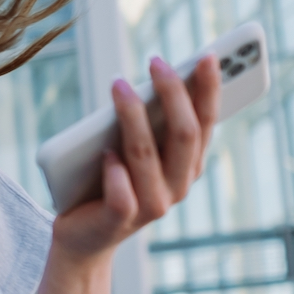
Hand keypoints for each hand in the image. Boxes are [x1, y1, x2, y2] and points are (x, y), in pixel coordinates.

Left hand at [51, 54, 220, 262]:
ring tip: (118, 85)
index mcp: (187, 166)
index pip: (206, 122)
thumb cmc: (110, 182)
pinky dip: (114, 173)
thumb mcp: (134, 150)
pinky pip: (122, 195)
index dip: (209, 90)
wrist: (83, 237)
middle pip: (183, 134)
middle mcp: (177, 186)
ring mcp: (151, 206)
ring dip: (133, 117)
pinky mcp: (119, 221)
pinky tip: (104, 154)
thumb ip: (147, 124)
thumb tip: (152, 77)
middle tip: (156, 61)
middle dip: (173, 93)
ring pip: (146, 156)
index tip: (208, 55)